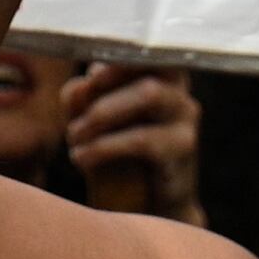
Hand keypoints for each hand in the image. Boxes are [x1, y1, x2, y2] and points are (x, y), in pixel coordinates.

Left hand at [62, 61, 200, 219]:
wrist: (144, 211)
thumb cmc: (116, 161)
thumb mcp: (91, 126)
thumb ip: (83, 99)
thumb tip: (81, 84)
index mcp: (158, 78)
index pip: (142, 47)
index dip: (113, 54)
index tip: (83, 76)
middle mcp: (178, 90)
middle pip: (150, 61)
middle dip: (106, 79)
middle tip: (74, 109)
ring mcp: (185, 117)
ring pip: (149, 93)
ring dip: (102, 113)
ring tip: (73, 137)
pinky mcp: (184, 148)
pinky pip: (144, 137)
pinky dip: (106, 146)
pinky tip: (81, 159)